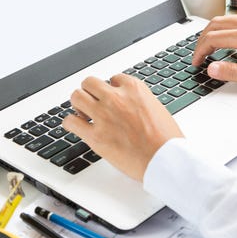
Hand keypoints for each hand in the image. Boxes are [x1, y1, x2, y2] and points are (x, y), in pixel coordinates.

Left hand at [63, 74, 183, 180]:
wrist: (165, 159)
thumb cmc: (166, 139)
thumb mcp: (157, 108)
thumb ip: (140, 102)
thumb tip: (130, 105)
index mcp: (134, 89)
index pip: (114, 78)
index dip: (111, 89)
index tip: (112, 96)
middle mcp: (116, 98)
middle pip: (89, 82)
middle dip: (90, 92)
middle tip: (93, 102)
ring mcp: (104, 115)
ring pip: (76, 96)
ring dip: (79, 104)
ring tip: (83, 113)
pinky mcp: (95, 136)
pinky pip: (70, 122)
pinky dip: (70, 123)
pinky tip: (76, 127)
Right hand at [192, 15, 236, 88]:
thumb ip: (233, 73)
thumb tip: (212, 69)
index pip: (213, 38)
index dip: (200, 51)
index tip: (197, 62)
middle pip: (215, 25)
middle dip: (202, 40)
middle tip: (198, 55)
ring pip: (224, 19)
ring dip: (212, 32)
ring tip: (208, 47)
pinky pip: (236, 19)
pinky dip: (224, 28)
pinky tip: (226, 40)